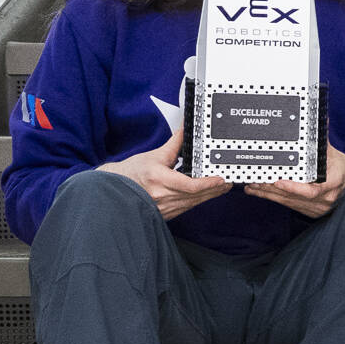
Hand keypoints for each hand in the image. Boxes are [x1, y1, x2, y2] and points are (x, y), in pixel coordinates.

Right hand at [99, 123, 228, 219]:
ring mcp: (164, 208)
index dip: (208, 184)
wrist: (116, 190)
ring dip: (210, 195)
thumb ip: (174, 144)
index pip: (189, 186)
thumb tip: (186, 129)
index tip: (220, 179)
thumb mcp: (154, 155)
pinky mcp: (165, 214)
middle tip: (229, 181)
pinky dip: (198, 200)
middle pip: (196, 195)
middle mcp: (162, 196)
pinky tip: (207, 195)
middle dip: (215, 189)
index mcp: (159, 180)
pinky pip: (186, 208)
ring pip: (193, 203)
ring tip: (223, 187)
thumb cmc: (132, 173)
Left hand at [248, 146, 344, 217]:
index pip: (312, 190)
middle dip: (272, 188)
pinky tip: (259, 192)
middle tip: (256, 180)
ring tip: (252, 185)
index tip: (278, 182)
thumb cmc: (341, 169)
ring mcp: (316, 207)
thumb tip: (320, 120)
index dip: (293, 188)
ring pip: (288, 201)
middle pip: (294, 196)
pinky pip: (288, 204)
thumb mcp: (333, 154)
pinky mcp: (309, 210)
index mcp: (333, 183)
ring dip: (268, 193)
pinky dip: (273, 197)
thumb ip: (322, 140)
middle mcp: (325, 199)